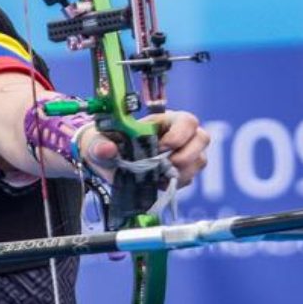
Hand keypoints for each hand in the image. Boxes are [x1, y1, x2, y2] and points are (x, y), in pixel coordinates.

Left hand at [80, 110, 209, 187]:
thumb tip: (106, 149)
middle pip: (202, 139)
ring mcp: (185, 154)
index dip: (179, 135)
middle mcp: (181, 135)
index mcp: (165, 120)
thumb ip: (100, 144)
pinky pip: (190, 178)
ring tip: (159, 176)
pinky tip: (158, 183)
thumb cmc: (108, 143)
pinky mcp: (182, 172)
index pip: (188, 121)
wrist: (108, 161)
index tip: (161, 148)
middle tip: (164, 166)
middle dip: (186, 155)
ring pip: (200, 161)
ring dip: (182, 172)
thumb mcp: (100, 141)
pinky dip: (176, 183)